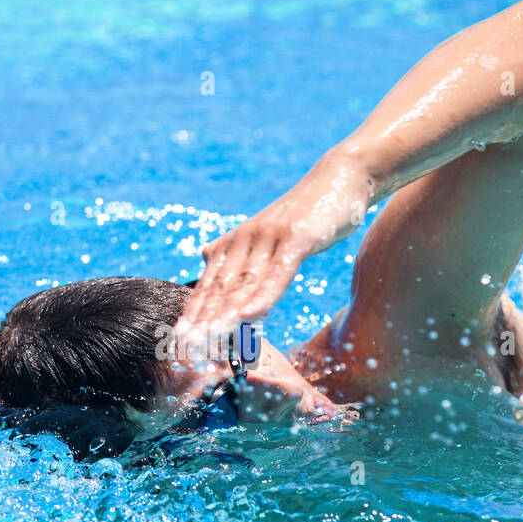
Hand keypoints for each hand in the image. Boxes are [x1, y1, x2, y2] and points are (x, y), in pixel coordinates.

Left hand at [175, 150, 373, 334]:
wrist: (342, 176)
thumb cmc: (306, 210)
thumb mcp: (267, 229)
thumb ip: (239, 246)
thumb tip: (207, 255)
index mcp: (238, 239)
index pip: (210, 281)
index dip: (195, 310)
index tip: (180, 337)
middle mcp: (247, 238)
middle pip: (221, 286)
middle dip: (203, 318)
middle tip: (187, 345)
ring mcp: (271, 237)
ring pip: (245, 283)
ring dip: (226, 314)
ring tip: (210, 339)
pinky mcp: (297, 238)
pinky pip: (277, 274)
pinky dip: (262, 297)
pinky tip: (249, 317)